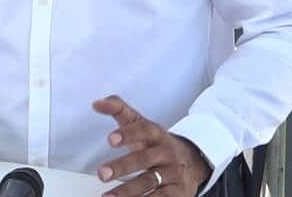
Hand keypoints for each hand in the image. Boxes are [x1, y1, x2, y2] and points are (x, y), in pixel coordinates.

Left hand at [92, 96, 209, 196]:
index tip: (110, 139)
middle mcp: (167, 153)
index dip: (128, 134)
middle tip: (102, 174)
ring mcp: (173, 174)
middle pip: (144, 159)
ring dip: (128, 191)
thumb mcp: (140, 123)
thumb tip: (97, 103)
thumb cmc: (156, 142)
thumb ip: (119, 109)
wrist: (194, 161)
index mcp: (157, 134)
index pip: (144, 130)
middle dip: (122, 167)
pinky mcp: (178, 193)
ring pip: (150, 182)